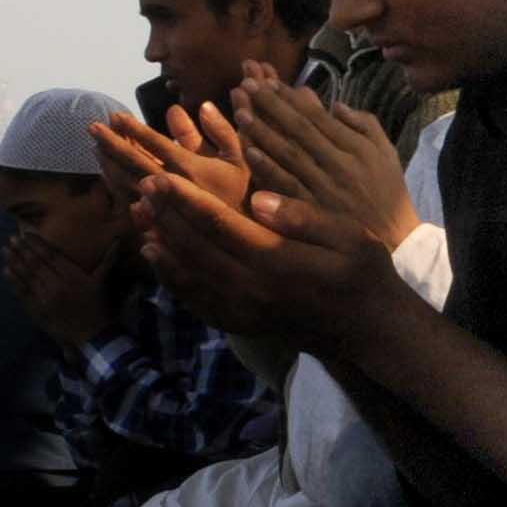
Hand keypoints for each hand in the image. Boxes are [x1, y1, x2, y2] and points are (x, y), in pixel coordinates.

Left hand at [1, 225, 118, 348]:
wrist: (92, 334)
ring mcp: (45, 298)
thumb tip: (118, 239)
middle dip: (23, 249)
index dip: (38, 243)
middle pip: (36, 263)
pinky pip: (23, 293)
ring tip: (5, 250)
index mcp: (72, 275)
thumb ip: (108, 258)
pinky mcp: (38, 309)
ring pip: (27, 276)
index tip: (26, 233)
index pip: (52, 255)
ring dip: (14, 261)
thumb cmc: (98, 306)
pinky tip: (6, 271)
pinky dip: (14, 281)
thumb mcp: (102, 281)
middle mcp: (57, 284)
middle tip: (11, 238)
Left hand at [93, 102, 252, 218]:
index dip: (134, 129)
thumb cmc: (240, 192)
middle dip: (111, 143)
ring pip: (126, 181)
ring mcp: (160, 204)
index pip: (155, 144)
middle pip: (133, 161)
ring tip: (96, 146)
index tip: (115, 116)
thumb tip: (197, 106)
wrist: (238, 235)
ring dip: (109, 162)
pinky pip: (128, 199)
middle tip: (92, 127)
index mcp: (191, 168)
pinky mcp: (155, 220)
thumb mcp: (237, 158)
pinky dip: (115, 183)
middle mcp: (172, 186)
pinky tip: (108, 172)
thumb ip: (219, 131)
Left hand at [131, 170, 404, 351]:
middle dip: (165, 215)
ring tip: (140, 214)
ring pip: (188, 272)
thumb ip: (303, 216)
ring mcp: (242, 309)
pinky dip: (171, 277)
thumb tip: (259, 199)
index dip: (184, 200)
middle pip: (194, 247)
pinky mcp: (240, 321)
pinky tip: (158, 256)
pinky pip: (195, 299)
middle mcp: (251, 288)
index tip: (158, 177)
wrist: (366, 329)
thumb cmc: (363, 273)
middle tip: (141, 185)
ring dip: (161, 241)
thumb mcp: (349, 235)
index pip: (218, 225)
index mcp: (276, 261)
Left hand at [232, 73, 416, 248]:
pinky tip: (249, 151)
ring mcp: (325, 187)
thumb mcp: (387, 152)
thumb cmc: (388, 192)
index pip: (317, 117)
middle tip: (247, 83)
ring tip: (241, 110)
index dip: (291, 98)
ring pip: (289, 153)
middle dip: (271, 105)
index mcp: (356, 148)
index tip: (269, 81)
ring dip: (263, 131)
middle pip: (299, 129)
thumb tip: (335, 104)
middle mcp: (339, 164)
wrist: (395, 239)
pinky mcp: (314, 210)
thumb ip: (365, 125)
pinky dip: (268, 167)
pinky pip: (287, 185)